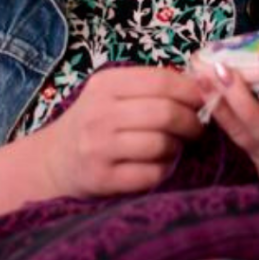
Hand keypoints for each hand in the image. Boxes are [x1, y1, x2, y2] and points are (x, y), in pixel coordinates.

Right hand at [36, 66, 205, 198]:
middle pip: (166, 113)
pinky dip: (165, 170)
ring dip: (178, 147)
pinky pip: (152, 174)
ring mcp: (98, 147)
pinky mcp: (102, 178)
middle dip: (191, 122)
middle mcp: (99, 113)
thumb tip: (202, 85)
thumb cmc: (95, 122)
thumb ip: (150, 87)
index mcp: (106, 84)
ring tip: (173, 146)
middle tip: (195, 128)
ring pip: (162, 144)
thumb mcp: (113, 93)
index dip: (191, 91)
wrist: (55, 160)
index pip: (162, 81)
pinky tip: (158, 165)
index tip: (203, 100)